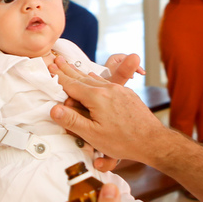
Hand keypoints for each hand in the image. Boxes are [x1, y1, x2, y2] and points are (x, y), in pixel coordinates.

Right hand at [50, 57, 169, 164]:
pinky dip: (97, 80)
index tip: (49, 67)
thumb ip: (72, 121)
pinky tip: (95, 80)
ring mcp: (120, 91)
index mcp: (97, 97)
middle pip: (83, 78)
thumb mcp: (93, 135)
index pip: (71, 85)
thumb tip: (53, 109)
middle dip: (68, 70)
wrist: (153, 141)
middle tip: (57, 60)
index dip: (58, 77)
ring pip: (96, 80)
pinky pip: (108, 84)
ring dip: (82, 75)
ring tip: (72, 70)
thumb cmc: (123, 141)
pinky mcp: (128, 95)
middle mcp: (108, 89)